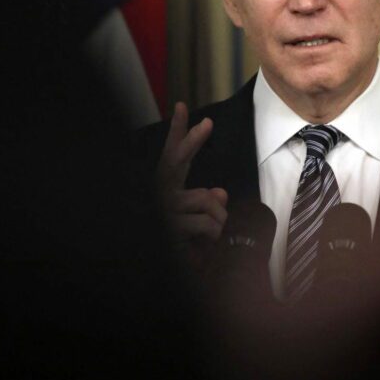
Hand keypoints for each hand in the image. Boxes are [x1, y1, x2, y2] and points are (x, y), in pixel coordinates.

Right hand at [156, 102, 227, 262]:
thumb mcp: (197, 221)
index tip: (182, 106)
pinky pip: (205, 223)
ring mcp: (162, 210)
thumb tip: (219, 191)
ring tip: (214, 237)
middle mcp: (159, 195)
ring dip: (219, 218)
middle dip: (191, 140)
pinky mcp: (168, 227)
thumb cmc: (181, 245)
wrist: (159, 273)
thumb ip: (205, 202)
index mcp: (166, 190)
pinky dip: (214, 235)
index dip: (178, 133)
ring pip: (205, 199)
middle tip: (207, 123)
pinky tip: (208, 247)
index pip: (171, 157)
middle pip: (175, 160)